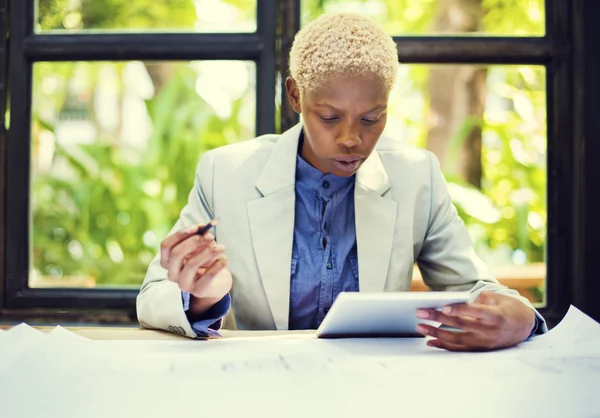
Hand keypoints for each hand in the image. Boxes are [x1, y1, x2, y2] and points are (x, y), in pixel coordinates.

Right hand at [160, 223, 231, 314]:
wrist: (216, 282)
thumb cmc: (205, 260)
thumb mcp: (201, 246)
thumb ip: (200, 236)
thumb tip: (204, 229)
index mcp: (168, 261)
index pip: (166, 246)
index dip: (180, 234)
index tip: (197, 226)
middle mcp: (172, 273)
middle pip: (176, 254)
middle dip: (194, 241)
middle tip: (210, 236)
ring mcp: (183, 284)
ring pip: (191, 264)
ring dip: (208, 252)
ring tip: (222, 247)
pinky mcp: (198, 291)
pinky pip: (207, 276)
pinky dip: (217, 265)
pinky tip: (225, 259)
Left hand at [415, 291, 535, 351]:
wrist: (524, 326)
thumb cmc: (507, 307)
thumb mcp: (497, 298)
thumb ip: (477, 299)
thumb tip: (453, 302)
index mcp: (495, 315)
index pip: (475, 312)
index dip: (459, 309)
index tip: (443, 307)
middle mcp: (489, 331)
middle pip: (460, 325)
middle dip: (438, 319)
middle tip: (420, 313)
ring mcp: (484, 342)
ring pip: (457, 339)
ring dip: (436, 334)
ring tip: (420, 327)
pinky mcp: (480, 350)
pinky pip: (459, 349)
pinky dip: (444, 346)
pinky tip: (430, 342)